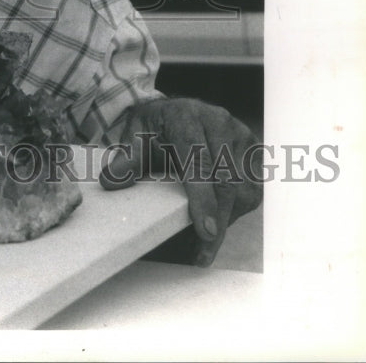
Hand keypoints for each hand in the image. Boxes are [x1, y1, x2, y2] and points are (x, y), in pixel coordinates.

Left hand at [100, 97, 262, 266]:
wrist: (174, 111)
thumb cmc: (153, 128)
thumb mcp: (134, 137)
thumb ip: (127, 159)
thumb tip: (112, 180)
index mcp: (187, 116)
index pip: (198, 160)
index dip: (203, 197)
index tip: (206, 231)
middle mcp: (219, 121)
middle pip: (226, 179)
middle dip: (218, 220)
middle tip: (203, 253)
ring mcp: (240, 134)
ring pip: (244, 187)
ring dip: (228, 218)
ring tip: (207, 240)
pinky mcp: (253, 149)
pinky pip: (254, 188)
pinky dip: (238, 210)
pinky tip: (219, 220)